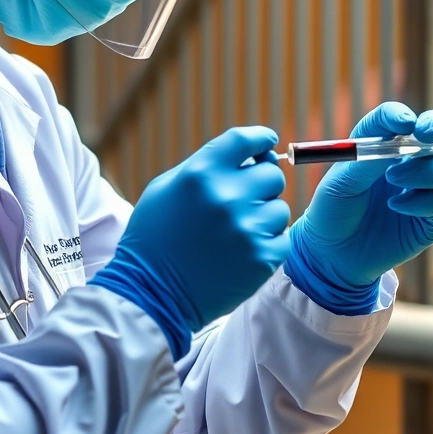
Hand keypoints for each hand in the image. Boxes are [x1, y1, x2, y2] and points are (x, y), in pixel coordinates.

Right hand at [90, 126, 290, 355]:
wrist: (151, 295)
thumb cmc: (155, 238)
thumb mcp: (166, 190)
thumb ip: (207, 166)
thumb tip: (250, 154)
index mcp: (200, 173)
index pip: (245, 140)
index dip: (261, 138)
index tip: (267, 141)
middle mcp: (226, 196)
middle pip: (272, 174)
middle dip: (262, 184)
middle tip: (243, 201)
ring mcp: (246, 228)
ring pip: (280, 208)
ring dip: (264, 217)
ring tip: (235, 233)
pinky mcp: (261, 258)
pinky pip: (281, 239)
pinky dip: (267, 244)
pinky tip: (241, 253)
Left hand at [285, 103, 432, 300]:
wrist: (333, 254)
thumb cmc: (333, 212)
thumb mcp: (340, 182)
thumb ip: (367, 160)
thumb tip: (398, 140)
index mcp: (382, 145)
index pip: (398, 118)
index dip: (402, 116)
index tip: (402, 123)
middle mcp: (408, 161)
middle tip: (424, 134)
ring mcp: (423, 188)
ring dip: (423, 171)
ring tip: (393, 182)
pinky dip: (423, 201)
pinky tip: (397, 207)